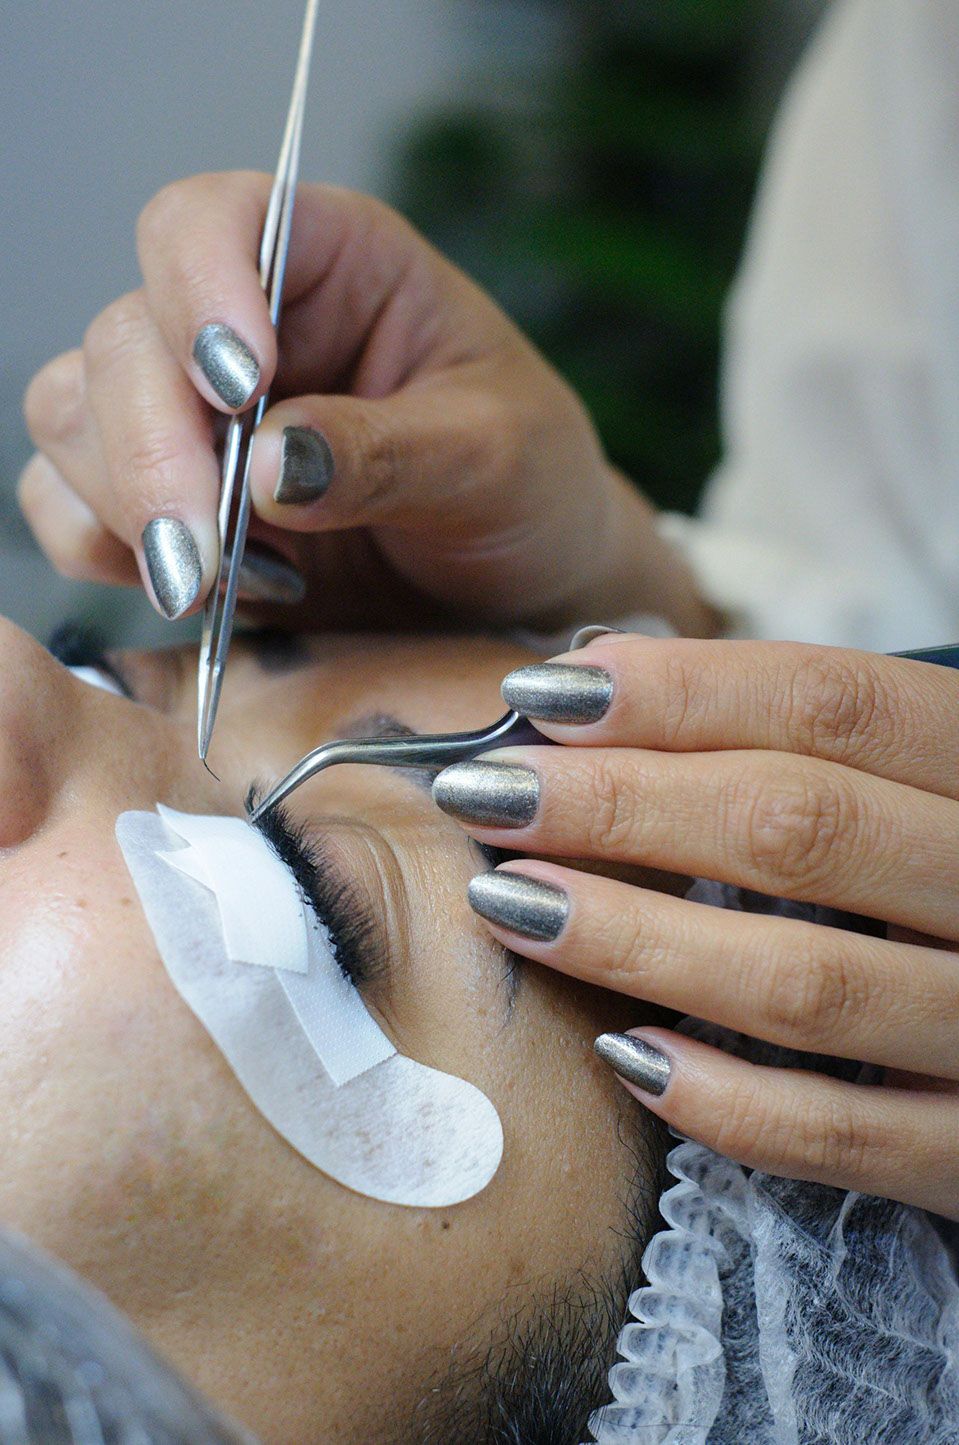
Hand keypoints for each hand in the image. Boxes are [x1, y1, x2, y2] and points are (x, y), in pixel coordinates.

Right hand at [20, 173, 710, 634]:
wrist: (525, 590)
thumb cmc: (530, 490)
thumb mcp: (494, 460)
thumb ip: (388, 454)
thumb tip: (263, 467)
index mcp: (334, 264)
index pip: (212, 221)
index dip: (199, 286)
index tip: (240, 385)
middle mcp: (248, 327)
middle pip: (125, 337)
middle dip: (153, 450)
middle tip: (203, 555)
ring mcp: (196, 417)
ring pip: (76, 418)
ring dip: (125, 505)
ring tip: (220, 584)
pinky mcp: (172, 504)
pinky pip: (71, 510)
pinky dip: (109, 554)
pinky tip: (212, 595)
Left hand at [432, 635, 958, 1217]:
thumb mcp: (931, 780)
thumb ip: (814, 739)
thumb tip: (602, 685)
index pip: (832, 702)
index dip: (679, 691)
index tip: (544, 692)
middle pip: (799, 825)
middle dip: (621, 805)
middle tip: (488, 793)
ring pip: (805, 981)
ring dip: (637, 938)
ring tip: (511, 904)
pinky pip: (847, 1138)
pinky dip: (727, 1102)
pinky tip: (621, 1055)